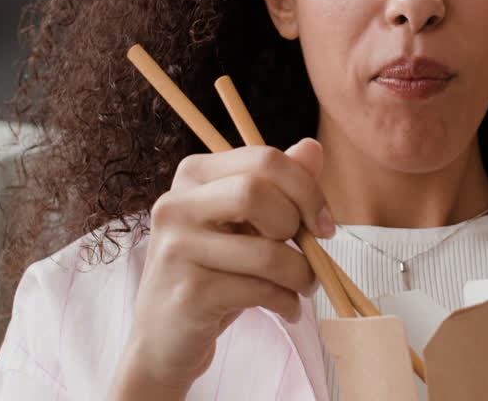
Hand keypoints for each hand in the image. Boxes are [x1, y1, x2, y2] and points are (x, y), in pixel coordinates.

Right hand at [108, 138, 332, 398]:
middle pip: (257, 192)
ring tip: (304, 288)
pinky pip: (259, 290)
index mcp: (193, 175)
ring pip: (266, 251)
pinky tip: (286, 309)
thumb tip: (313, 147)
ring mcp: (177, 249)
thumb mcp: (246, 225)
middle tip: (310, 251)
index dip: (306, 188)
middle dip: (298, 224)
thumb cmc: (213, 274)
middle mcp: (176, 204)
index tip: (323, 222)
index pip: (263, 160)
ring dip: (301, 274)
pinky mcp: (188, 292)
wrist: (164, 340)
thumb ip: (279, 186)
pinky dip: (286, 302)